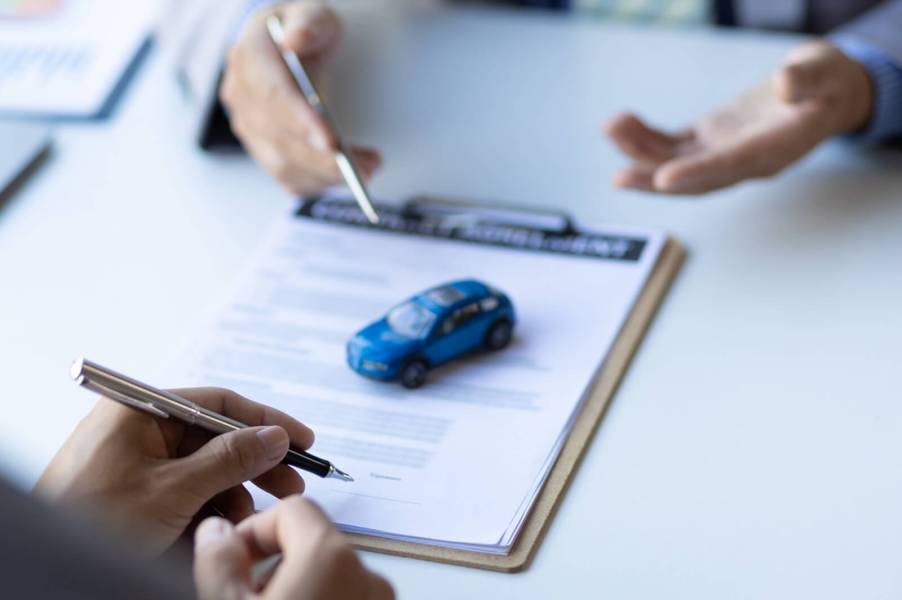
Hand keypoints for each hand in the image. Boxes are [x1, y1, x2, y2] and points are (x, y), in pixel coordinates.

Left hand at [35, 388, 314, 554]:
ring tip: (239, 520)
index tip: (302, 440)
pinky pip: (184, 492)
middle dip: (252, 464)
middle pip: (214, 437)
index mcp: (139, 412)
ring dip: (229, 494)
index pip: (217, 404)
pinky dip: (204, 510)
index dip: (264, 421)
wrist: (49, 565)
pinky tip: (213, 531)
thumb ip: (230, 459)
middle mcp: (138, 430)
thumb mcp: (172, 491)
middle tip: (289, 485)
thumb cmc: (93, 522)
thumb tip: (275, 438)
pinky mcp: (134, 493)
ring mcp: (135, 463)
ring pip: (203, 470)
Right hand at [194, 497, 393, 599]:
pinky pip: (346, 594)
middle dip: (272, 558)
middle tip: (241, 592)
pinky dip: (317, 597)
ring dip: (293, 582)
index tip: (231, 558)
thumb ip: (219, 560)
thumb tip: (217, 531)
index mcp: (331, 558)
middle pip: (312, 539)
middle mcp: (366, 575)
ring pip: (328, 571)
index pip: (293, 509)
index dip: (254, 529)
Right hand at [221, 1, 380, 195]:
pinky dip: (319, 183)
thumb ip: (308, 25)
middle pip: (280, 138)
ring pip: (283, 164)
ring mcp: (249, 126)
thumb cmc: (305, 33)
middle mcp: (241, 96)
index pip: (273, 96)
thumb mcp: (313, 16)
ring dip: (326, 174)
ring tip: (368, 170)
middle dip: (324, 158)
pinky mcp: (262, 150)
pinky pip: (288, 178)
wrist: (288, 49)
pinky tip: (346, 178)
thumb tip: (295, 41)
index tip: (331, 142)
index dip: (301, 122)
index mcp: (250, 57)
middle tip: (367, 166)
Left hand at [605, 40, 873, 194]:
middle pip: (695, 179)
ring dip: (641, 153)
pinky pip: (673, 146)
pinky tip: (623, 126)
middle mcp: (744, 161)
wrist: (826, 93)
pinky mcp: (710, 140)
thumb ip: (806, 79)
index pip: (731, 166)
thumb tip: (784, 84)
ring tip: (612, 127)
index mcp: (775, 150)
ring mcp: (723, 152)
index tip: (664, 179)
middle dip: (654, 180)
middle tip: (619, 178)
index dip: (697, 173)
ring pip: (676, 162)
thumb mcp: (825, 72)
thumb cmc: (827, 83)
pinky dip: (646, 139)